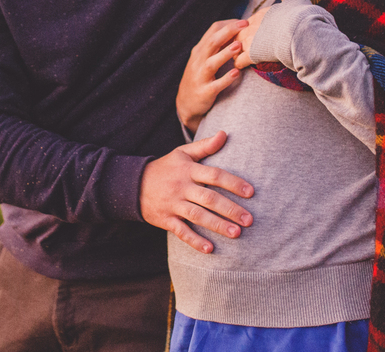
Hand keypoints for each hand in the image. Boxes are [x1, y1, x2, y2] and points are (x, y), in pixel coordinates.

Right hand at [140, 131, 253, 253]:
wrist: (133, 184)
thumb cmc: (165, 168)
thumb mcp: (182, 153)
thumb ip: (205, 146)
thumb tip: (225, 134)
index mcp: (188, 170)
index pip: (214, 175)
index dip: (233, 183)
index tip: (251, 192)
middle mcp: (181, 187)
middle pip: (208, 198)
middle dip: (230, 209)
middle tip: (249, 220)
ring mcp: (173, 204)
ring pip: (197, 216)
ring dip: (217, 225)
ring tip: (237, 233)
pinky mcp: (165, 219)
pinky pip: (181, 231)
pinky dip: (195, 241)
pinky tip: (210, 249)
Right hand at [177, 19, 246, 132]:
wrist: (186, 103)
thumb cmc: (200, 77)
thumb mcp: (203, 58)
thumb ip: (216, 46)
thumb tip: (236, 30)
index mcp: (200, 50)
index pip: (212, 31)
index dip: (229, 24)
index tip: (244, 22)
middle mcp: (198, 61)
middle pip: (212, 42)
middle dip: (229, 31)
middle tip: (246, 24)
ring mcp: (200, 77)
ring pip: (212, 63)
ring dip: (225, 53)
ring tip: (239, 45)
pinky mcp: (205, 92)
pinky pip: (215, 85)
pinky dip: (225, 79)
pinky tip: (236, 73)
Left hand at [232, 0, 296, 67]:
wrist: (300, 30)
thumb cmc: (300, 17)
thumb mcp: (294, 0)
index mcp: (260, 15)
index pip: (246, 23)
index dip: (246, 30)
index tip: (249, 35)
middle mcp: (252, 26)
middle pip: (236, 34)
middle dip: (236, 41)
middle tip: (238, 48)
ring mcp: (250, 40)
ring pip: (234, 47)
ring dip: (236, 52)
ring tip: (238, 58)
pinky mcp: (252, 54)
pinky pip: (239, 60)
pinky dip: (239, 64)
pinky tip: (241, 66)